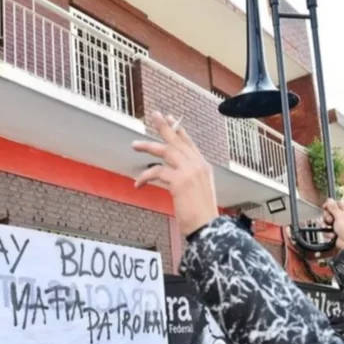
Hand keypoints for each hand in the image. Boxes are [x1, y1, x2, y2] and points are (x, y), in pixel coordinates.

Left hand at [133, 111, 218, 235]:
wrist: (208, 228)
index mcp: (203, 167)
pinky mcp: (180, 181)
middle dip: (164, 126)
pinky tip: (138, 183)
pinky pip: (157, 172)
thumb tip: (173, 175)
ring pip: (166, 151)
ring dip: (148, 146)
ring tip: (135, 145)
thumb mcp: (198, 192)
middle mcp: (198, 165)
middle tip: (154, 115)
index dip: (179, 130)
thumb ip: (189, 179)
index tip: (170, 119)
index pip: (189, 143)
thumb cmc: (201, 214)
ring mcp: (190, 171)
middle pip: (177, 141)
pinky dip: (145, 177)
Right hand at [321, 198, 343, 249]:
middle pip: (329, 212)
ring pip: (327, 221)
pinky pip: (327, 230)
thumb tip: (329, 200)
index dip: (330, 205)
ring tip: (331, 228)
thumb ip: (333, 207)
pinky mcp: (335, 232)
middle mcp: (343, 217)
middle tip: (330, 220)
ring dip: (326, 225)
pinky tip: (333, 234)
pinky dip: (328, 233)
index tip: (325, 207)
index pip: (336, 203)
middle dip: (327, 216)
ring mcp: (339, 225)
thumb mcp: (340, 216)